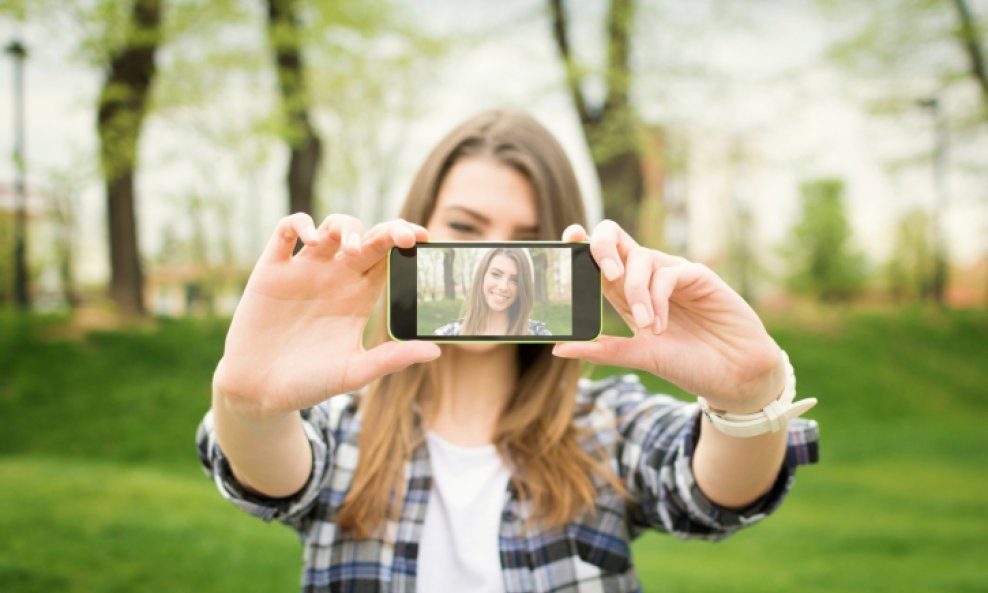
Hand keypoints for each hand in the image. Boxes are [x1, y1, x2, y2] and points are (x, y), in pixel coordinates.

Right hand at [213, 213, 439, 414]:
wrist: (259, 392)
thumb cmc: (308, 384)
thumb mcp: (353, 373)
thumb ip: (391, 359)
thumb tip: (435, 351)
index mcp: (359, 296)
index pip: (388, 258)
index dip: (405, 242)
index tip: (423, 239)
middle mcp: (335, 277)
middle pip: (367, 237)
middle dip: (388, 229)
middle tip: (404, 237)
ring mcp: (304, 270)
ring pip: (331, 227)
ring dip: (346, 226)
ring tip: (353, 247)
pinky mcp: (272, 269)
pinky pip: (286, 231)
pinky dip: (300, 223)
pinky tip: (311, 238)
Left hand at [553, 221, 783, 412]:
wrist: (732, 376)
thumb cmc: (687, 364)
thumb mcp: (638, 357)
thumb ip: (601, 350)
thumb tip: (557, 348)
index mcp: (627, 293)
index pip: (599, 259)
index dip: (582, 245)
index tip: (568, 237)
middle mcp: (648, 277)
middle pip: (617, 239)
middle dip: (602, 246)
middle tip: (603, 274)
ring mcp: (673, 274)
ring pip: (641, 258)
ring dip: (637, 292)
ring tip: (647, 327)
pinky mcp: (699, 276)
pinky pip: (669, 273)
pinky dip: (658, 298)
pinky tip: (662, 325)